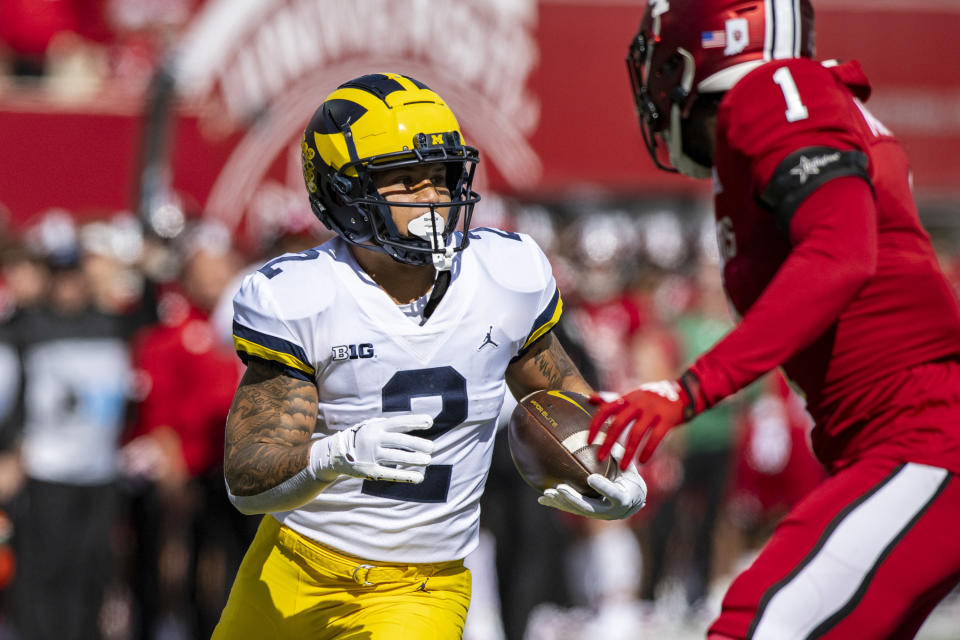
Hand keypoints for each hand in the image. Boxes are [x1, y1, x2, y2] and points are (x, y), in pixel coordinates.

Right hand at [311, 415, 434, 482]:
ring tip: (427, 460)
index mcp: (376, 427)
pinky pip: (391, 474)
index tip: (429, 421)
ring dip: (414, 459)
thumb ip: (391, 426)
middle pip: (400, 441)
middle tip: (432, 447)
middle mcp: (374, 439)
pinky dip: (406, 476)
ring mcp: (372, 456)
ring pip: (397, 457)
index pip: (399, 422)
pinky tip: (419, 477)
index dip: (415, 421)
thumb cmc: (363, 438)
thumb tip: (417, 423)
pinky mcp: (370, 471)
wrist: (336, 453)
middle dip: (418, 444)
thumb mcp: (373, 427)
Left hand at [537, 446, 646, 519]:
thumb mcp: (630, 467)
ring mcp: (597, 514)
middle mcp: (610, 511)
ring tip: (548, 492)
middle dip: (573, 498)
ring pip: (577, 509)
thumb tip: (609, 435)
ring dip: (561, 501)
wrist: (633, 501)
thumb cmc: (631, 479)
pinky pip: (570, 508)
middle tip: (560, 488)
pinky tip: (542, 498)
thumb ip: (620, 455)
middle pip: (589, 507)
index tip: (591, 478)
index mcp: (624, 499)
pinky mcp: (587, 514)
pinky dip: (557, 504)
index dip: (603, 487)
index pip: (613, 493)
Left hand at [588, 376, 700, 468]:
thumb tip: (590, 398)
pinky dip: (648, 450)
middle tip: (600, 458)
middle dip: (608, 442)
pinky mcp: (668, 419)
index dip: (596, 425)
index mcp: (628, 398)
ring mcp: (654, 411)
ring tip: (623, 467)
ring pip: (636, 433)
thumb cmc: (655, 395)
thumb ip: (613, 399)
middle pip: (618, 423)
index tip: (588, 440)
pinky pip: (656, 437)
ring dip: (628, 452)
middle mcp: (639, 403)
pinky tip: (642, 461)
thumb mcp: (633, 394)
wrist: (686, 391)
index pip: (606, 409)